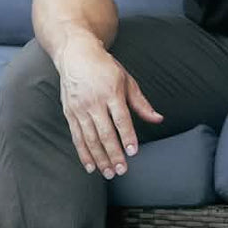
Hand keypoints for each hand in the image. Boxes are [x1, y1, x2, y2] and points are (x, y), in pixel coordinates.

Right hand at [55, 34, 163, 178]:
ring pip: (90, 138)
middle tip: (121, 170)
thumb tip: (158, 119)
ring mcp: (79, 108)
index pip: (121, 119)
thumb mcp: (127, 80)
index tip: (133, 152)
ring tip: (108, 173)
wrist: (76, 55)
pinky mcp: (69, 113)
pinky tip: (90, 166)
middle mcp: (94, 101)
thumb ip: (141, 103)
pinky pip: (76, 137)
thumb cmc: (104, 68)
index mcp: (111, 92)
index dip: (127, 136)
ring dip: (99, 158)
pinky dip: (83, 153)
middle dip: (113, 154)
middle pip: (105, 132)